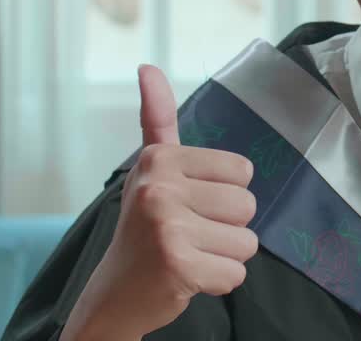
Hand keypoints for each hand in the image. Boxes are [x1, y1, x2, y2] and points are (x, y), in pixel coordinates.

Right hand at [62, 65, 258, 339]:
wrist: (113, 294)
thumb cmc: (143, 227)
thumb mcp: (150, 169)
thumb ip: (158, 119)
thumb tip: (147, 66)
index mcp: (159, 159)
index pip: (243, 171)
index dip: (224, 194)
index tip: (188, 205)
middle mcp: (159, 187)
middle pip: (247, 205)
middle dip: (226, 228)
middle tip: (188, 235)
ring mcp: (166, 226)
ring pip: (246, 241)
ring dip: (224, 256)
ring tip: (189, 255)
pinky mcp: (177, 265)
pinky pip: (235, 272)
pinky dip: (218, 282)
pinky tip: (188, 278)